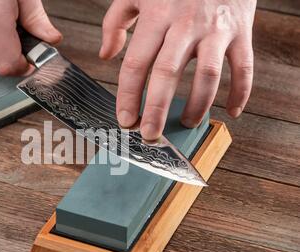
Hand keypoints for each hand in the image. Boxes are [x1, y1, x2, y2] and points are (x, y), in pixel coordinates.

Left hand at [100, 0, 255, 139]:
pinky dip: (241, 92)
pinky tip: (231, 111)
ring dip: (197, 106)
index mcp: (156, 17)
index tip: (125, 119)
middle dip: (157, 110)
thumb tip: (107, 55)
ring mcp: (215, 30)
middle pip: (167, 74)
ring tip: (187, 123)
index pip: (136, 64)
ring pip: (207, 76)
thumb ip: (116, 22)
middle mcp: (184, 25)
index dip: (129, 96)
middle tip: (150, 135)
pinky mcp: (240, 32)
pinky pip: (244, 67)